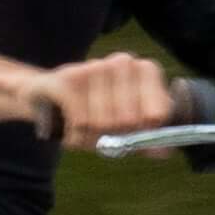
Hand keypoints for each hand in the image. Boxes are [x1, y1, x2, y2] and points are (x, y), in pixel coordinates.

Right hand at [32, 53, 177, 149]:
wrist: (48, 96)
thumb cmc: (94, 113)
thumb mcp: (125, 126)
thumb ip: (146, 139)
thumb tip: (165, 151)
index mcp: (145, 70)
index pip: (157, 114)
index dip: (144, 134)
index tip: (132, 136)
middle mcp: (123, 62)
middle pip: (129, 121)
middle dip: (113, 138)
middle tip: (102, 137)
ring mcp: (96, 66)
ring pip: (103, 123)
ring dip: (91, 139)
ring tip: (84, 132)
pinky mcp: (69, 77)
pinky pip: (81, 122)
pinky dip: (75, 138)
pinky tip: (71, 133)